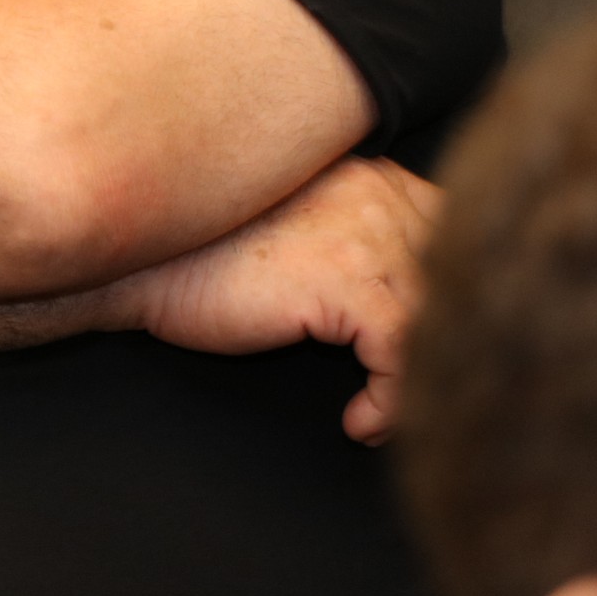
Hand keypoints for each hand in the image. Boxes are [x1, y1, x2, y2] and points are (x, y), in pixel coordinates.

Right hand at [117, 156, 439, 444]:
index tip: (433, 332)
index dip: (451, 281)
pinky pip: (404, 353)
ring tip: (394, 413)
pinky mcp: (344, 281)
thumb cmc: (196, 252)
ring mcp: (364, 235)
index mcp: (363, 175)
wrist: (137, 262)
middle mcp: (374, 194)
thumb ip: (346, 223)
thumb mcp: (288, 221)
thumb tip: (394, 273)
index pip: (445, 222)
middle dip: (451, 333)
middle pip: (459, 267)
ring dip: (425, 377)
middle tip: (425, 386)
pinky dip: (392, 400)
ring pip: (442, 318)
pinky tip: (360, 420)